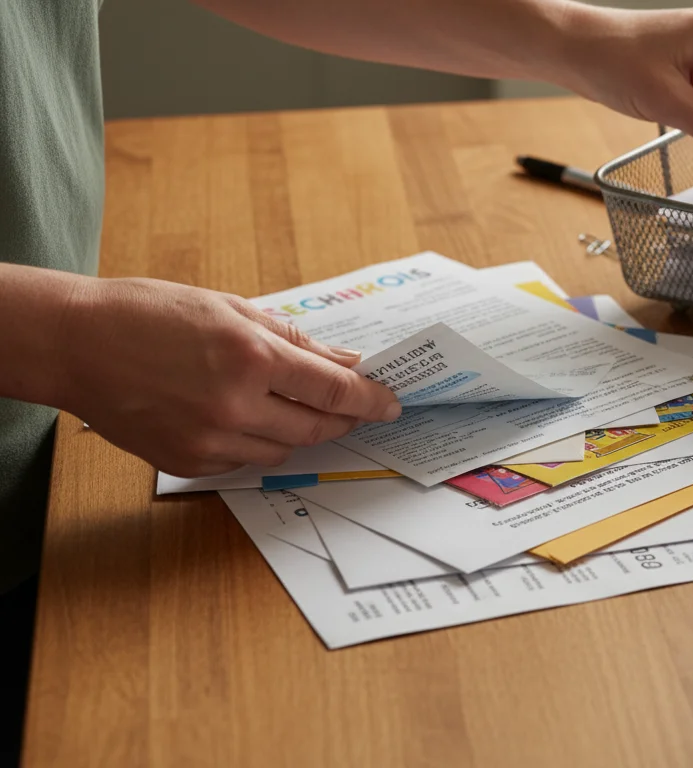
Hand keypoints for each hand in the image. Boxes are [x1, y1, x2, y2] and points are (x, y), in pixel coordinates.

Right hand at [56, 277, 401, 476]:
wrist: (75, 344)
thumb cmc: (149, 314)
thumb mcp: (230, 310)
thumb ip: (293, 341)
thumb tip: (344, 361)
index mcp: (251, 357)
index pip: (334, 390)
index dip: (370, 399)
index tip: (390, 402)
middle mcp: (236, 405)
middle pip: (316, 428)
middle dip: (344, 420)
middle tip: (357, 410)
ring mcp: (210, 440)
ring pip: (283, 451)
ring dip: (301, 433)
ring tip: (297, 409)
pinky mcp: (187, 462)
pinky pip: (244, 462)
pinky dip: (258, 444)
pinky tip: (247, 420)